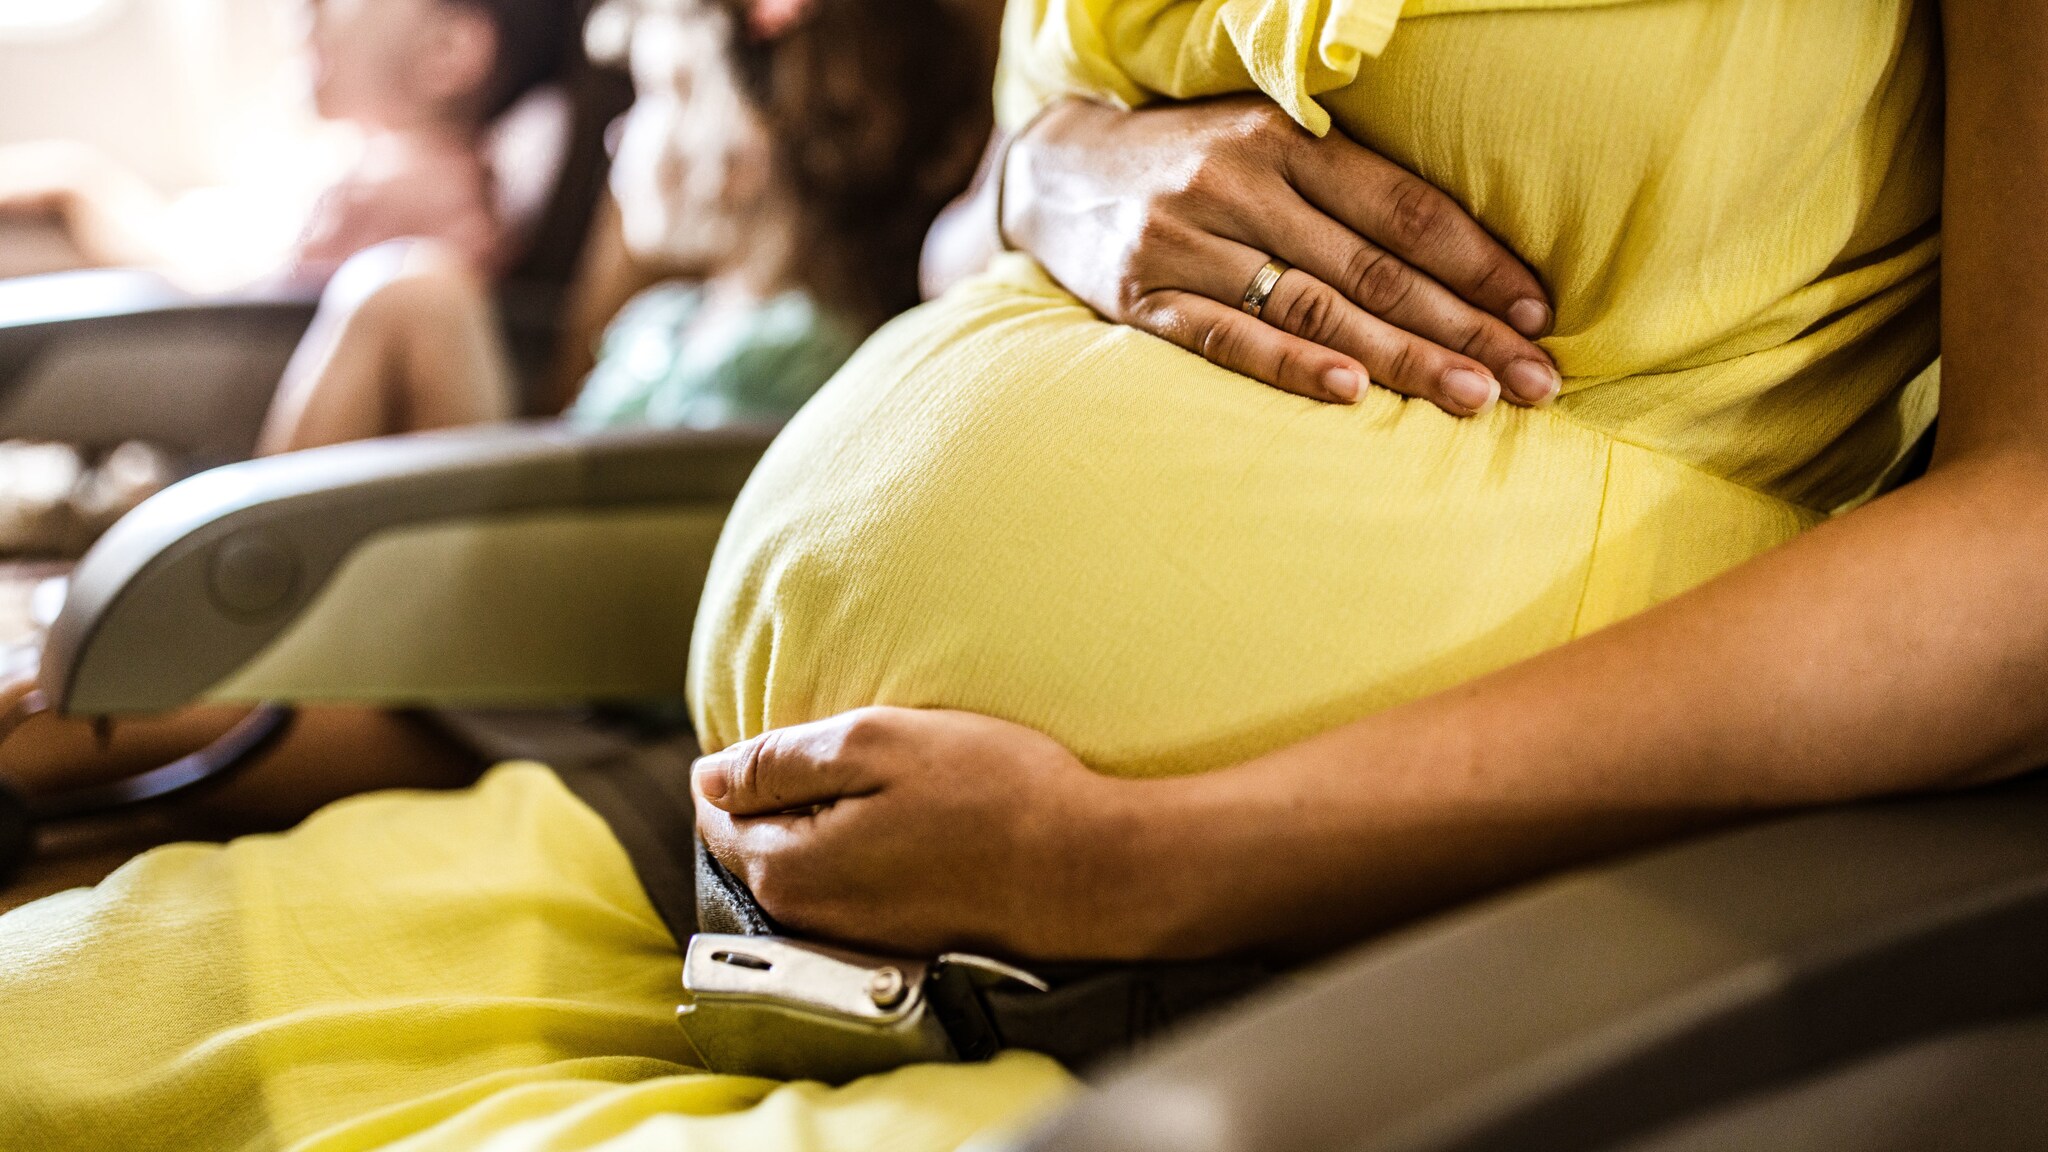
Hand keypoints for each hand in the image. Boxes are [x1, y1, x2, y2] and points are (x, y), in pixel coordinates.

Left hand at [693, 707, 1161, 959]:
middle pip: (757, 839)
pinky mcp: (894, 939)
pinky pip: (849, 883)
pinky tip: (918, 821)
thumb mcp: (874, 742)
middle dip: (786, 790)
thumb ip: (777, 760)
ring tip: (895, 781)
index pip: (716, 809)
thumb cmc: (990, 794)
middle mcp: (805, 917)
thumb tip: (707, 775)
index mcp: (785, 868)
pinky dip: (866, 846)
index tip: (810, 733)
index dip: (751, 760)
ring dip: (830, 817)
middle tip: (860, 751)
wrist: (1086, 869)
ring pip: (805, 860)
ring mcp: (851, 936)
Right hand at [1004, 97, 1559, 414]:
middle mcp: (1237, 181)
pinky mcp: (1140, 297)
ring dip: (1401, 359)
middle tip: (1535, 380)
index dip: (1477, 261)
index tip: (1537, 312)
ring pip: (1312, 308)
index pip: (1402, 206)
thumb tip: (1462, 261)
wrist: (1055, 170)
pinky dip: (1290, 367)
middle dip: (1463, 328)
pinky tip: (1351, 395)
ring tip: (1473, 399)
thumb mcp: (1265, 140)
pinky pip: (1225, 337)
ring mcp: (1185, 241)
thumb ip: (1344, 187)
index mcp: (1283, 135)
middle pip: (1372, 267)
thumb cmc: (1191, 163)